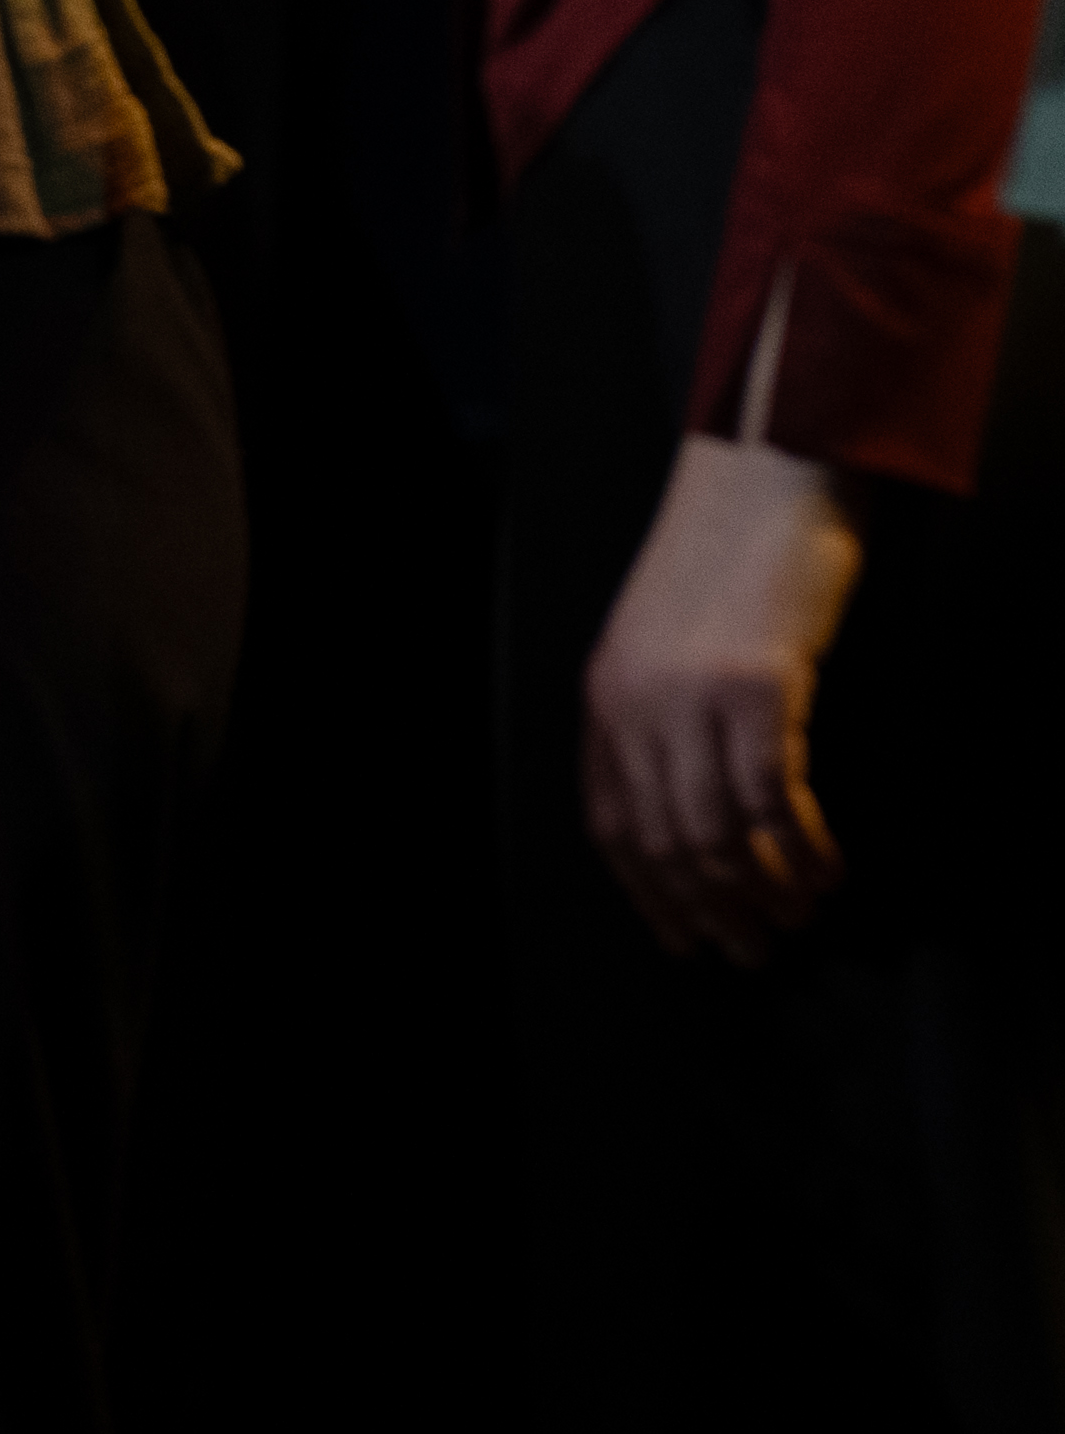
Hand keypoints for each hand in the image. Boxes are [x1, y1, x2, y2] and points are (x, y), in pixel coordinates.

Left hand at [584, 430, 865, 962]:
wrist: (763, 482)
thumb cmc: (724, 566)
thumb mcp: (663, 648)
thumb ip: (662, 722)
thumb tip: (692, 820)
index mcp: (602, 699)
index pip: (610, 825)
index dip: (648, 894)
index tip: (684, 937)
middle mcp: (633, 704)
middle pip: (662, 841)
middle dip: (711, 909)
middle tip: (755, 951)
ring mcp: (692, 697)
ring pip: (717, 831)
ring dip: (764, 889)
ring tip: (800, 917)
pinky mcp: (759, 686)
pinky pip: (774, 796)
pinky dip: (804, 847)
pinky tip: (830, 868)